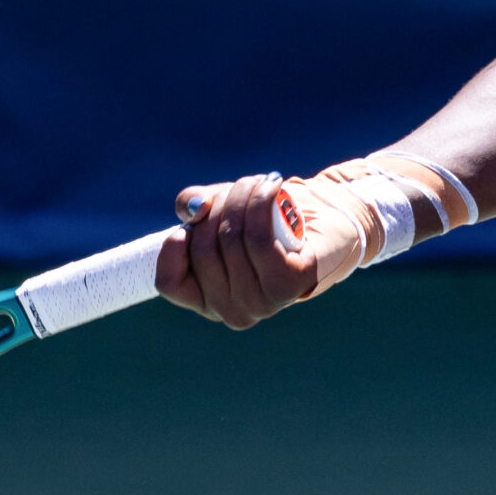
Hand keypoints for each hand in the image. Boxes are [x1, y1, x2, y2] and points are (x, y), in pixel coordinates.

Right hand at [157, 170, 372, 328]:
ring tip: (259, 182)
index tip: (195, 218)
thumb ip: (193, 207)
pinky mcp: (288, 284)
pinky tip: (271, 184)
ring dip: (242, 196)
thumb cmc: (267, 220)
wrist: (326, 223)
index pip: (169, 282)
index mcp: (209, 301)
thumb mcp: (219, 209)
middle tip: (240, 187)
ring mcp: (261, 303)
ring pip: (230, 237)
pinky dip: (261, 201)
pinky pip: (258, 237)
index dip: (174, 245)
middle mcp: (233, 312)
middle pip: (202, 249)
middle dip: (218, 205)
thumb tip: (194, 208)